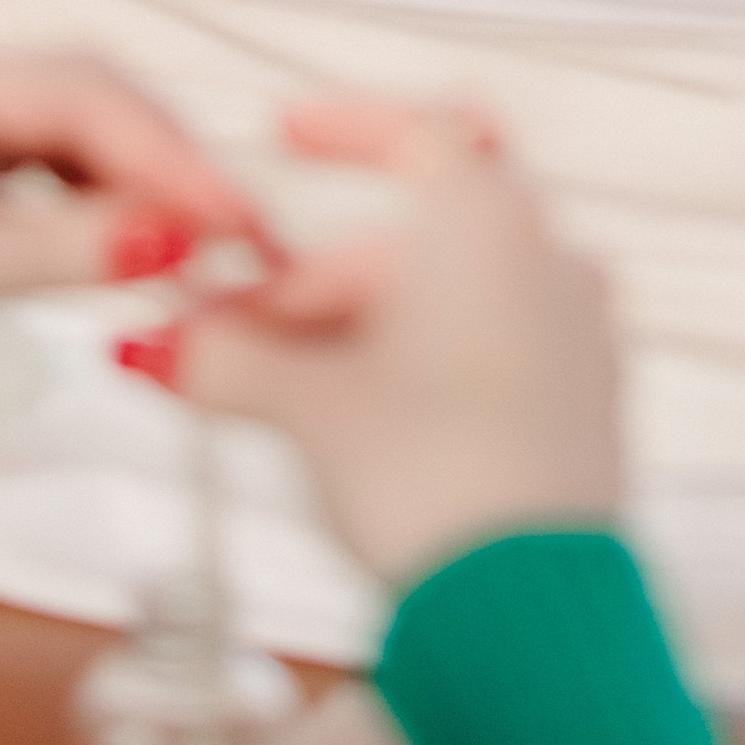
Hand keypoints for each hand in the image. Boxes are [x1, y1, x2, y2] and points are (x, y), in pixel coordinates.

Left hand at [0, 42, 266, 427]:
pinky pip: (31, 177)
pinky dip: (86, 213)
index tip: (246, 228)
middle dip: (174, 170)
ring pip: (69, 139)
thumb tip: (172, 240)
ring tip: (203, 263)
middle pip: (93, 103)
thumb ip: (41, 255)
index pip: (90, 96)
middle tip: (248, 253)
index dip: (178, 159)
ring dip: (137, 192)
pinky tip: (120, 258)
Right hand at [135, 96, 619, 589]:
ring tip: (274, 397)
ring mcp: (580, 336)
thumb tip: (159, 344)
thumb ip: (225, 357)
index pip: (417, 132)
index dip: (344, 129)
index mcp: (493, 220)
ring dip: (353, 336)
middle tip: (226, 340)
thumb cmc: (436, 480)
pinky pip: (486, 354)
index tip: (287, 135)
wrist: (528, 614)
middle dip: (309, 288)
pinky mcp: (585, 409)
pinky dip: (414, 368)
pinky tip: (355, 426)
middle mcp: (552, 260)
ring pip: (444, 304)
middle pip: (408, 243)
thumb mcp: (307, 407)